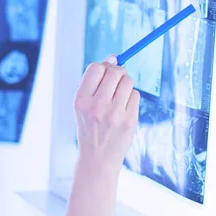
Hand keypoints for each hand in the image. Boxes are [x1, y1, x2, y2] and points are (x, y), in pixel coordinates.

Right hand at [56, 55, 139, 215]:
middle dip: (118, 73)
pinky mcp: (128, 120)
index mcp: (81, 100)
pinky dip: (131, 98)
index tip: (106, 73)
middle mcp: (96, 106)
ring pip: (128, 82)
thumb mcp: (83, 105)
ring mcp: (114, 114)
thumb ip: (95, 82)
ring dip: (126, 84)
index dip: (104, 67)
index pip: (96, 68)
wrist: (97, 158)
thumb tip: (113, 57)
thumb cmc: (90, 127)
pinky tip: (124, 109)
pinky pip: (135, 95)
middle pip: (115, 72)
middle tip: (116, 83)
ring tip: (119, 96)